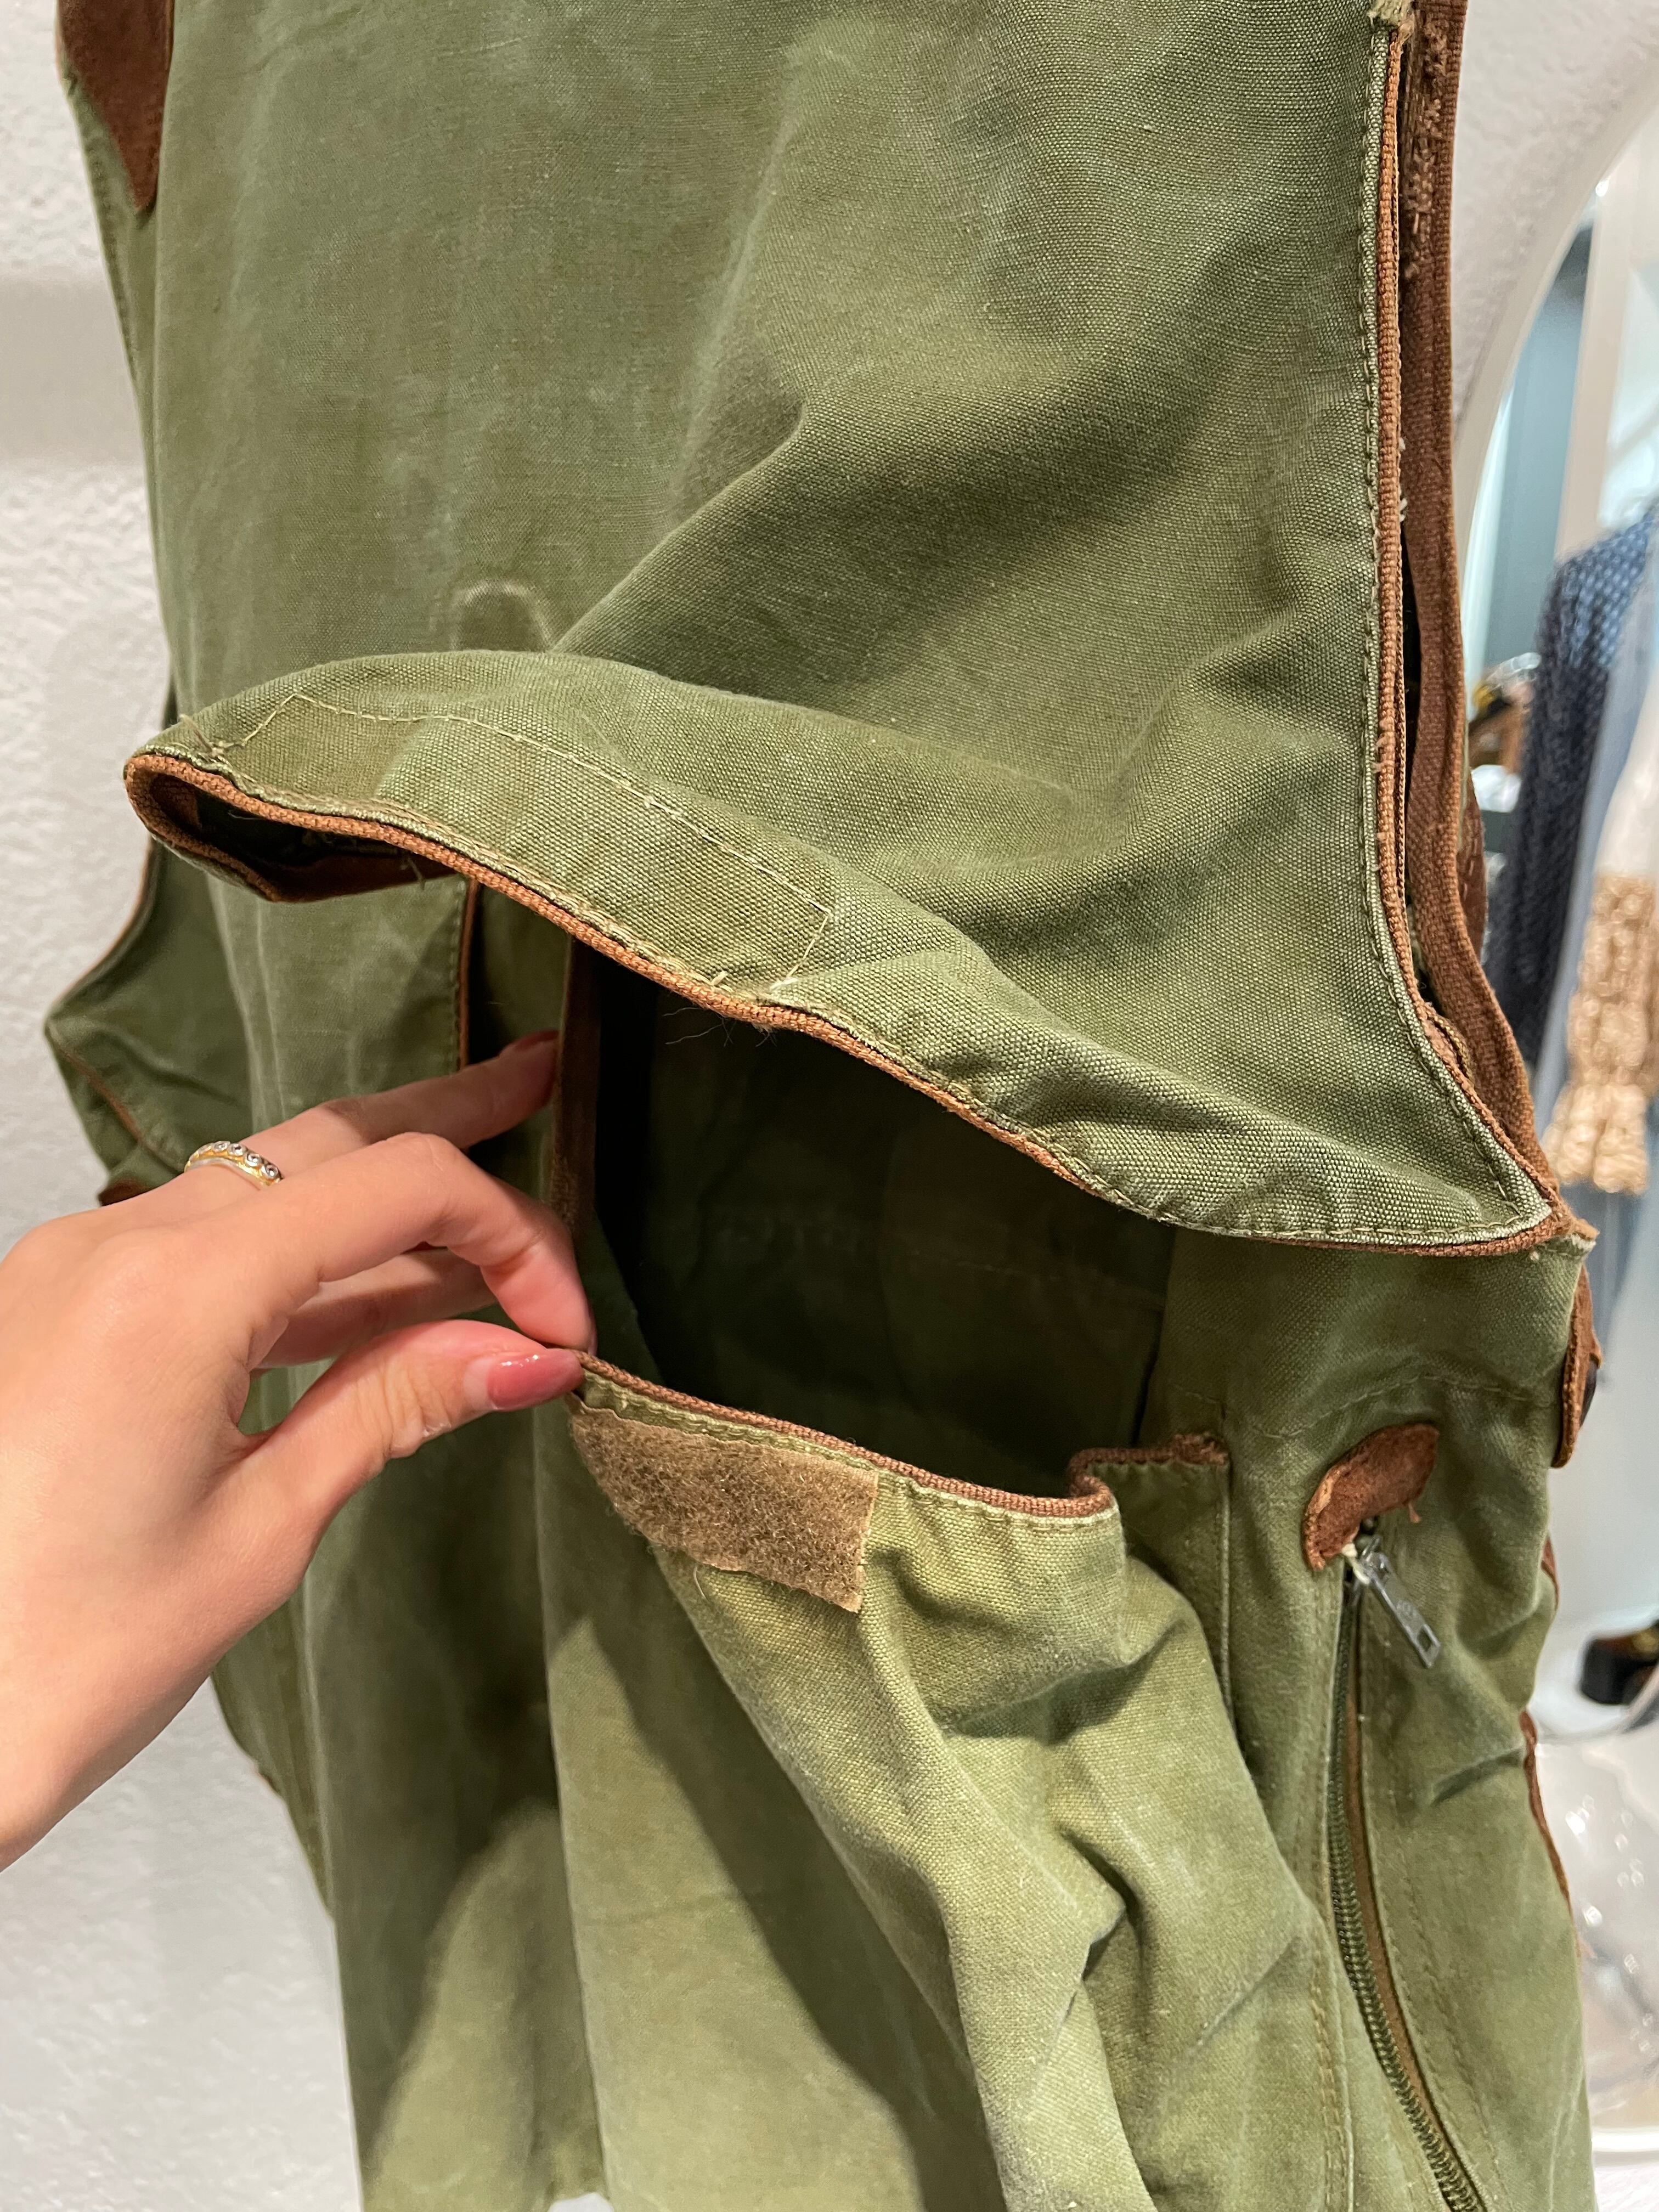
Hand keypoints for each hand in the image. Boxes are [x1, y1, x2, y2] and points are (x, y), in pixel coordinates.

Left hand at [0, 1035, 589, 1868]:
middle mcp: (115, 1244)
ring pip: (262, 1181)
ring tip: (479, 1201)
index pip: (394, 1189)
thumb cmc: (65, 1655)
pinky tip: (373, 1285)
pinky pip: (203, 1239)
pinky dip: (300, 1251)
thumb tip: (529, 1354)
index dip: (509, 1236)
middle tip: (538, 1081)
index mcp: (174, 1292)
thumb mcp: (262, 1530)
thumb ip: (394, 1408)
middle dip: (442, 1119)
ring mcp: (74, 1265)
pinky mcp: (55, 1304)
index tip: (565, 1327)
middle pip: (323, 1140)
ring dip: (375, 1194)